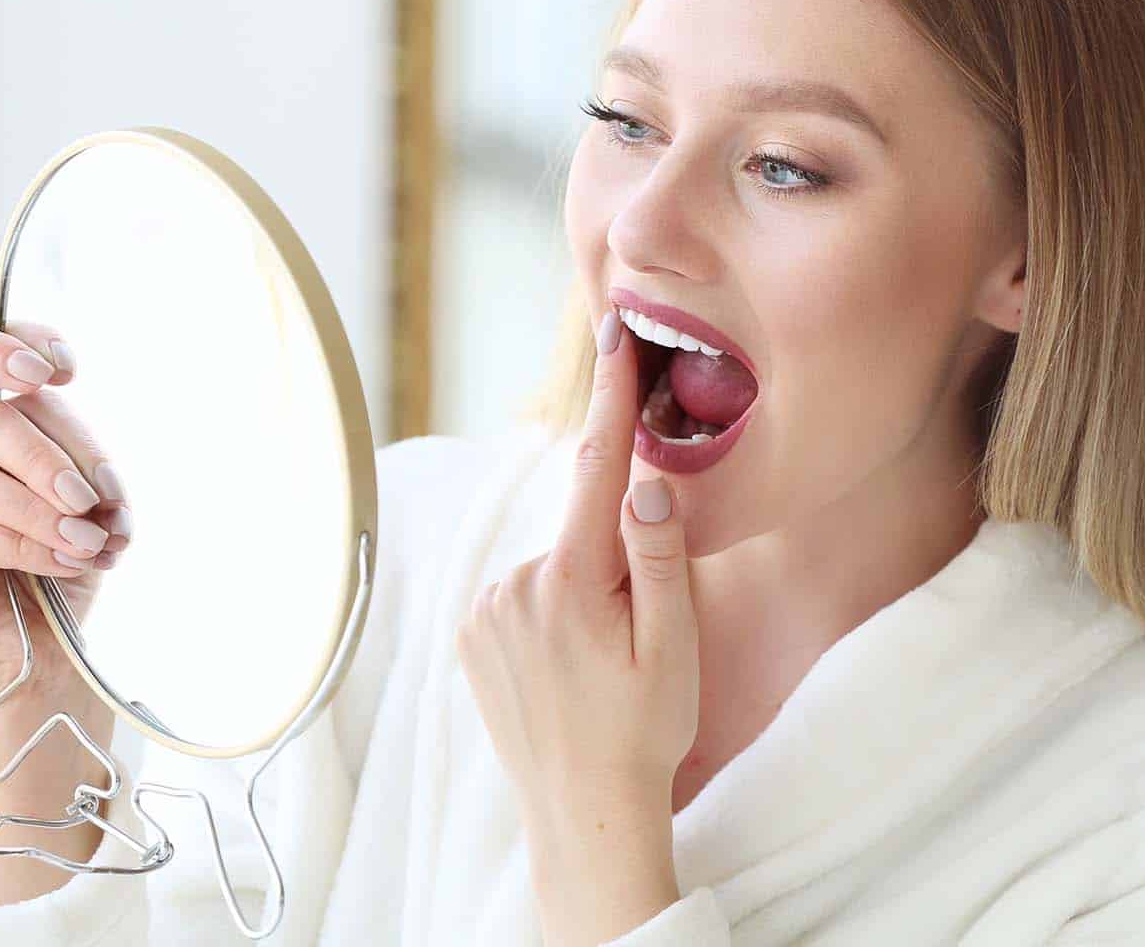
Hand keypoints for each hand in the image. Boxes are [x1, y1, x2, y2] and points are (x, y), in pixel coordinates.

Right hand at [0, 324, 132, 710]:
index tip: (65, 369)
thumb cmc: (70, 570)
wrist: (48, 655)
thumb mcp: (94, 504)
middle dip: (59, 456)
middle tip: (98, 500)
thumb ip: (82, 463)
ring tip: (92, 543)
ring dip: (47, 510)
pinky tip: (66, 562)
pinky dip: (26, 543)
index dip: (8, 346)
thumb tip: (88, 464)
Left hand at [454, 308, 696, 943]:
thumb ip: (660, 556)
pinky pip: (524, 595)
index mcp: (572, 580)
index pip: (597, 466)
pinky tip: (571, 667)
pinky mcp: (470, 635)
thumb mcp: (674, 646)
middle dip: (618, 554)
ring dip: (585, 589)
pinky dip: (553, 610)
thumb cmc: (643, 732)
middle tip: (641, 633)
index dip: (611, 396)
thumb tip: (644, 478)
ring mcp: (484, 611)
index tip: (614, 330)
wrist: (582, 813)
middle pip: (583, 529)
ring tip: (604, 664)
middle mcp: (515, 584)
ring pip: (554, 564)